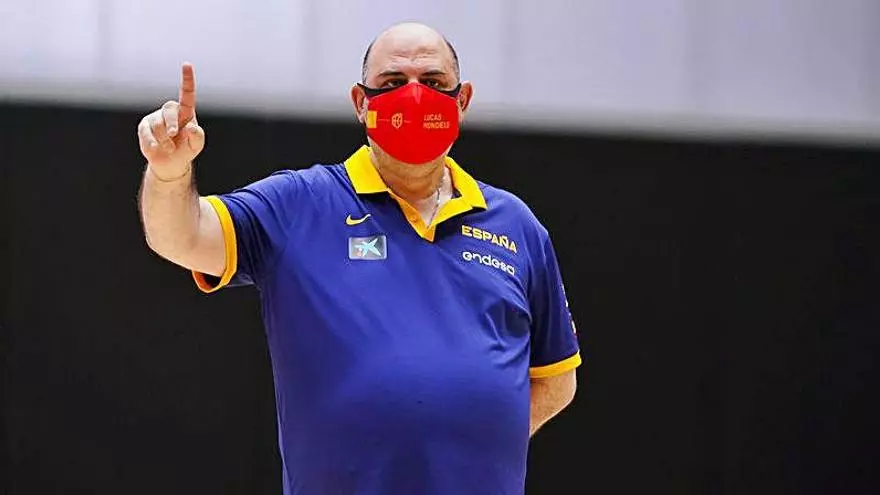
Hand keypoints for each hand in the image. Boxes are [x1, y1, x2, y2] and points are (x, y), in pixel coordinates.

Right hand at [138, 63, 204, 179]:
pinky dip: (153, 143)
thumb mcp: (196, 145)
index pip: (187, 93)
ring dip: (165, 140)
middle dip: (172, 124)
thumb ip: (197, 136)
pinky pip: (146, 133)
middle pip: (169, 111)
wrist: (171, 163)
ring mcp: (155, 118)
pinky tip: (157, 149)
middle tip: (174, 135)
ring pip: (158, 124)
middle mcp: (169, 111)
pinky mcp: (144, 127)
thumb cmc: (186, 149)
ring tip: (170, 148)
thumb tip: (191, 127)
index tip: (187, 64)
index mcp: (185, 112)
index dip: (187, 79)